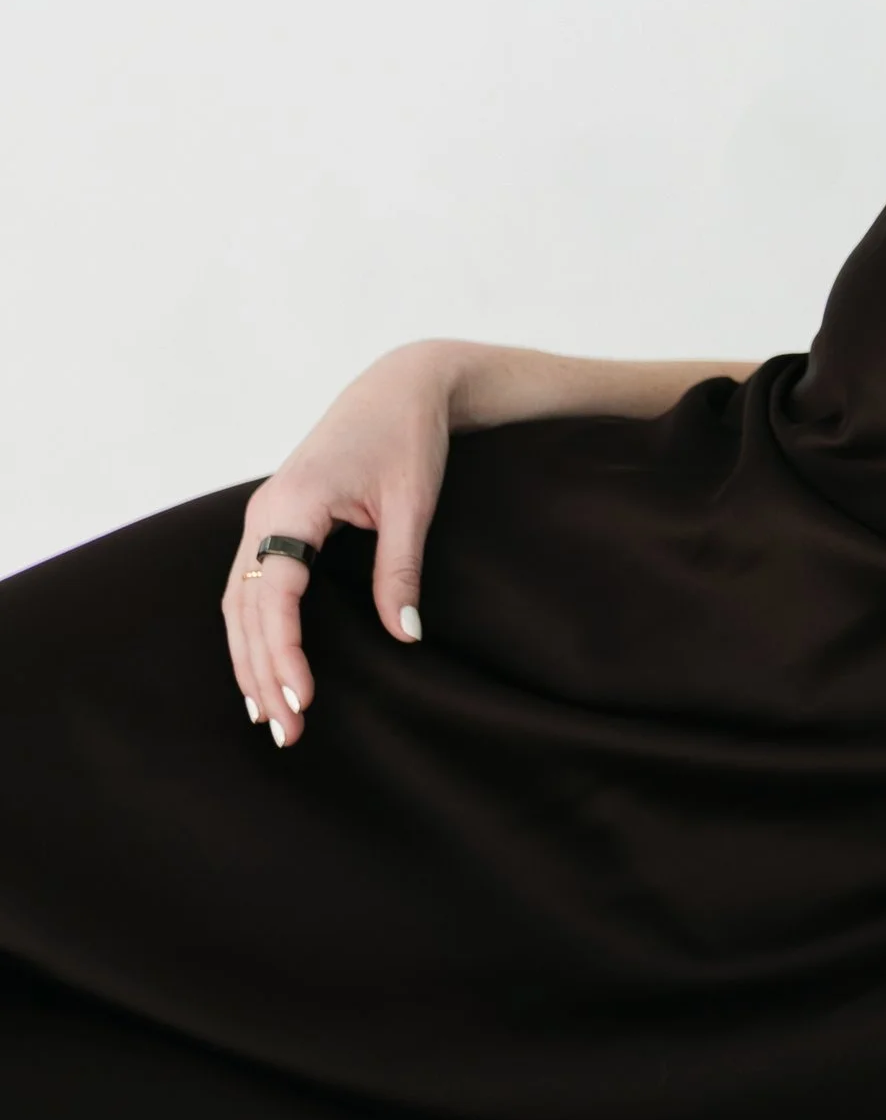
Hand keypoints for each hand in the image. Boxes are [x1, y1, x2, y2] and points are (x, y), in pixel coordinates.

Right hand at [221, 341, 451, 746]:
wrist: (400, 386)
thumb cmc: (408, 437)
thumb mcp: (413, 503)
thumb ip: (400, 569)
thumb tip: (405, 634)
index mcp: (293, 505)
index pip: (273, 595)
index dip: (282, 652)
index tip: (301, 701)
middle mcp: (265, 514)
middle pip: (245, 609)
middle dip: (261, 673)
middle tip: (285, 733)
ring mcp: (264, 517)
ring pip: (239, 603)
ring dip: (251, 660)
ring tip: (268, 717)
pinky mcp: (275, 521)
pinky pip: (250, 586)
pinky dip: (254, 632)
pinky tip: (265, 669)